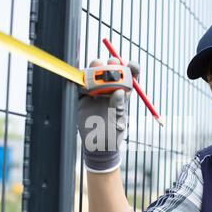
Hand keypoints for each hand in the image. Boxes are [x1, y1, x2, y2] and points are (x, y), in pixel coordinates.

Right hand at [77, 58, 139, 172]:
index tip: (129, 65)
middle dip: (112, 65)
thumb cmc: (112, 138)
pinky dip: (80, 81)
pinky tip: (82, 83)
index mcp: (123, 96)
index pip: (130, 77)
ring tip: (95, 68)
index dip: (131, 68)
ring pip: (96, 76)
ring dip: (95, 69)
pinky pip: (81, 86)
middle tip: (111, 63)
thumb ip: (118, 108)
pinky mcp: (83, 99)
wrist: (97, 149)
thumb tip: (120, 92)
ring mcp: (97, 94)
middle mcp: (110, 92)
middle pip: (112, 72)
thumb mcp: (118, 124)